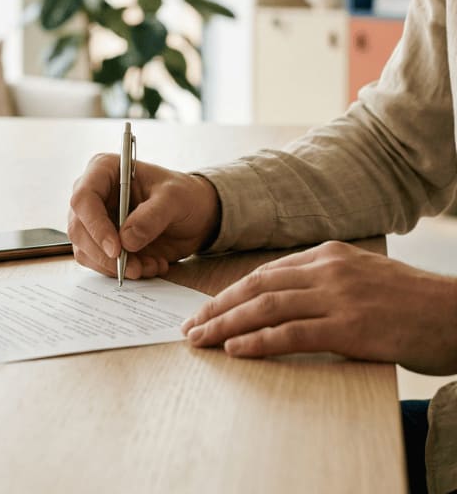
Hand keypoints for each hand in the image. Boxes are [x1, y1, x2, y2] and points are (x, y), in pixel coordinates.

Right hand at [68, 153, 219, 279]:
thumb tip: (126, 240)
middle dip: (105, 255)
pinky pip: (101, 264)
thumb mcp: (174, 199)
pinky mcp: (102, 242)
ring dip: (117, 267)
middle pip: (79, 229)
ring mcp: (95, 220)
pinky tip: (150, 265)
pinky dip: (124, 271)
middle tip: (135, 268)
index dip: (95, 226)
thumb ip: (152, 216)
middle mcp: (94, 195)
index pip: (83, 198)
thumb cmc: (183, 195)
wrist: (194, 215)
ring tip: (151, 265)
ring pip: (86, 251)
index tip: (116, 249)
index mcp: (104, 170)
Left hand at [181, 240, 456, 374]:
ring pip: (266, 307)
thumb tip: (282, 293)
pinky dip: (258, 341)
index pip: (265, 273)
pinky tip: (236, 349)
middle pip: (257, 286)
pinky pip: (292, 333)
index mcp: (328, 254)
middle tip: (192, 325)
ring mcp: (339, 297)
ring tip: (201, 339)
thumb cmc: (410, 301)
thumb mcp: (362, 276)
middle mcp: (328, 269)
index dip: (231, 292)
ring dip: (226, 324)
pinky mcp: (351, 327)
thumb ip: (323, 279)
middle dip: (218, 306)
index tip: (207, 308)